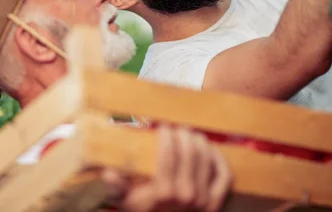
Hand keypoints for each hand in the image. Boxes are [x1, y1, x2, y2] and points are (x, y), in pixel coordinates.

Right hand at [102, 125, 231, 211]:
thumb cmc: (143, 211)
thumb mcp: (125, 202)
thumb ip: (116, 187)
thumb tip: (108, 172)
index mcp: (163, 192)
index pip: (168, 153)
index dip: (166, 135)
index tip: (162, 127)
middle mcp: (186, 195)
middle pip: (189, 151)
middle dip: (183, 134)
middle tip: (177, 129)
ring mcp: (204, 200)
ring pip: (206, 158)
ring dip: (199, 141)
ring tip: (191, 135)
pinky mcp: (216, 203)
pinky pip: (224, 175)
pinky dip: (219, 159)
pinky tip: (210, 149)